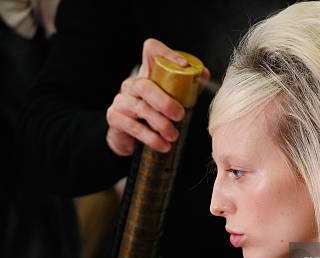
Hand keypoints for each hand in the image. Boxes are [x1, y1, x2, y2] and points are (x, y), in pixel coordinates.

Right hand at [106, 38, 208, 155]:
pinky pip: (133, 126)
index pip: (151, 49)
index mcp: (147, 74)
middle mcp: (132, 84)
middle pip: (145, 84)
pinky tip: (163, 145)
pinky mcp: (114, 117)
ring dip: (161, 124)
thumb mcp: (171, 100)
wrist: (129, 138)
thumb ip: (186, 88)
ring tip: (173, 136)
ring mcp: (121, 100)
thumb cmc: (154, 116)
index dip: (167, 53)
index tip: (184, 66)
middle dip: (165, 101)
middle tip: (180, 115)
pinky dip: (151, 138)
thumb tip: (205, 75)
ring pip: (141, 108)